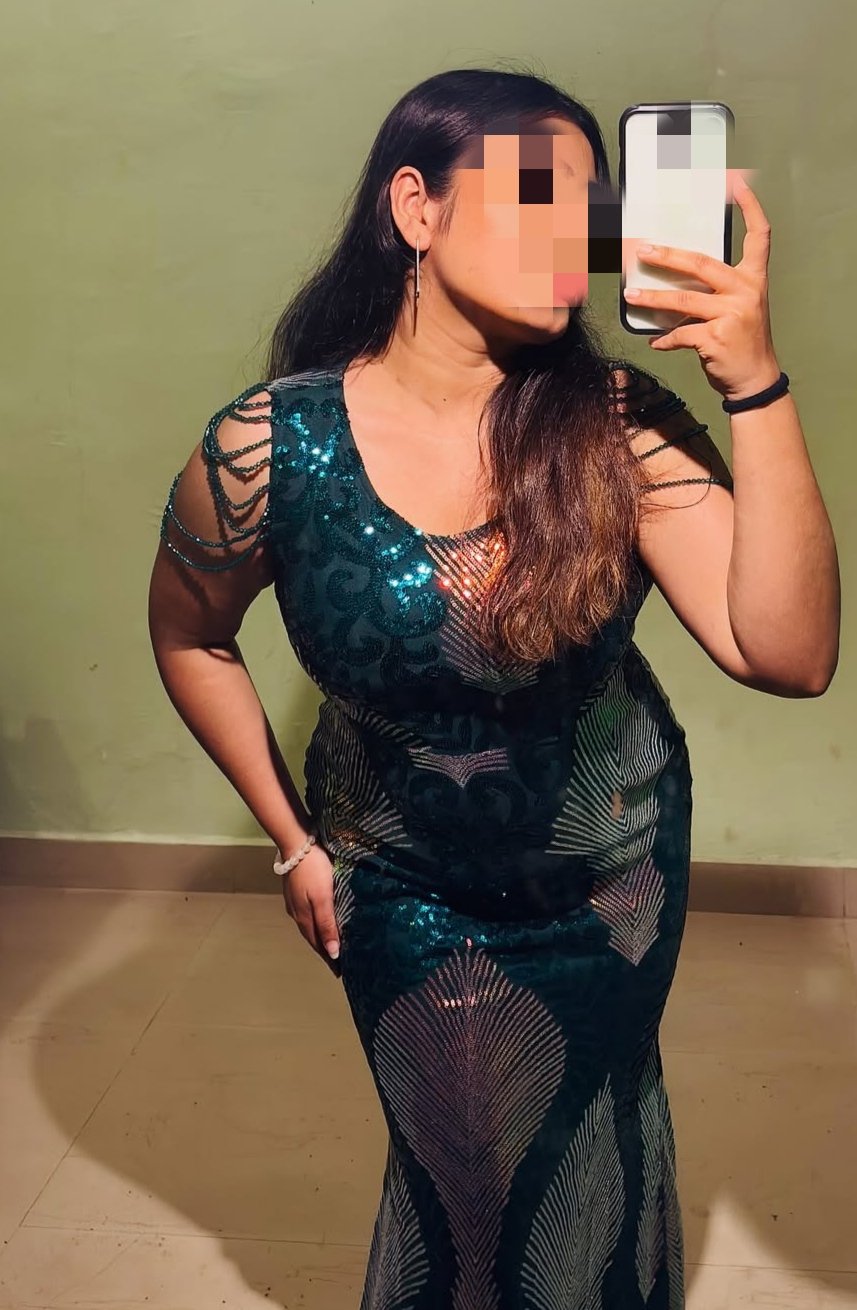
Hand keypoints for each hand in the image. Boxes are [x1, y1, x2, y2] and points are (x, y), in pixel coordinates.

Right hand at [280, 841, 340, 971]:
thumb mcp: (323, 898)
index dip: (328, 959)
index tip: (339, 973)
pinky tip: (320, 920)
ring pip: (308, 926)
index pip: (318, 945)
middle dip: (324, 951)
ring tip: (331, 945)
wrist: (296, 844)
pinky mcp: (294, 892)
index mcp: (304, 917)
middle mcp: (297, 913)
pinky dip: (315, 923)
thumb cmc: (313, 869)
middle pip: (312, 938)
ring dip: (319, 937)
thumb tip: (333, 953)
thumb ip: (327, 924)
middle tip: (338, 963)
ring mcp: (294, 902)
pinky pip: (306, 915)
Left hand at [623, 171, 780, 401]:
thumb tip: (675, 281)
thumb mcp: (740, 308)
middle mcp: (745, 291)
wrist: (755, 380)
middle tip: (642, 249)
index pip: (759, 236)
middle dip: (668, 256)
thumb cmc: (743, 342)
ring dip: (652, 299)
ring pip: (683, 301)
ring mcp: (732, 314)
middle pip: (701, 264)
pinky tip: (654, 342)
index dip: (751, 208)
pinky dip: (664, 339)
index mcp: (753, 279)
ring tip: (631, 295)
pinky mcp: (716, 338)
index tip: (738, 183)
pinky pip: (680, 334)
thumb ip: (717, 291)